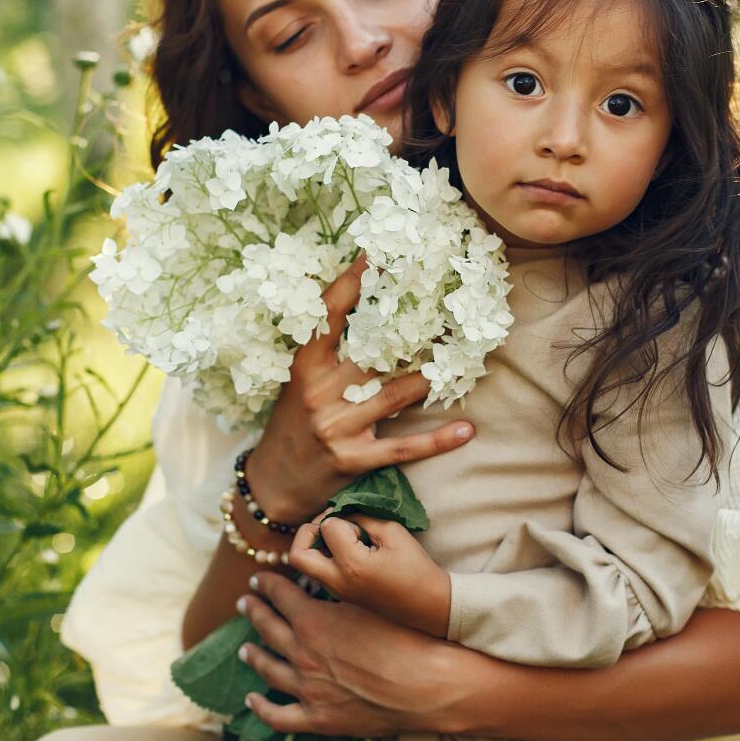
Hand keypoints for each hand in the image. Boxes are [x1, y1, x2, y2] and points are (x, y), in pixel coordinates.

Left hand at [235, 573, 470, 736]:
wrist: (427, 684)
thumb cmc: (406, 638)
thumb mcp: (369, 603)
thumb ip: (338, 595)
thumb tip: (323, 586)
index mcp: (313, 620)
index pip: (279, 595)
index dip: (266, 585)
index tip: (258, 580)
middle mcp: (302, 653)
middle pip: (267, 628)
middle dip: (254, 612)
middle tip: (245, 603)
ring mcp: (307, 688)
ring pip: (267, 668)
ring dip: (253, 655)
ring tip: (244, 647)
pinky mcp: (318, 718)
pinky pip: (278, 716)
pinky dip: (261, 708)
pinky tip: (252, 700)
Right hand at [244, 257, 475, 520]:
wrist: (272, 484)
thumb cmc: (291, 424)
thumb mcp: (300, 383)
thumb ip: (329, 353)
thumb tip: (371, 312)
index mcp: (305, 367)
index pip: (328, 316)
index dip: (352, 283)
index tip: (375, 256)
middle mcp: (321, 394)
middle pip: (373, 353)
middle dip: (408, 329)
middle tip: (444, 303)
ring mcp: (338, 428)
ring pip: (396, 394)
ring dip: (431, 377)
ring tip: (465, 356)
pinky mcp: (355, 460)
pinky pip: (403, 448)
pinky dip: (438, 441)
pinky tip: (466, 430)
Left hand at [287, 514, 451, 637]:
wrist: (428, 605)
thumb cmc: (416, 567)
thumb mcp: (393, 531)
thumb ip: (363, 516)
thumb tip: (341, 510)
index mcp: (352, 565)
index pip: (327, 527)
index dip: (342, 516)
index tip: (362, 522)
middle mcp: (337, 582)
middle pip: (296, 555)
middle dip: (308, 533)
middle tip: (331, 526)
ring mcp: (336, 592)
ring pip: (303, 565)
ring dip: (314, 545)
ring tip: (341, 538)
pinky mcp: (339, 594)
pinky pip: (317, 571)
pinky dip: (323, 556)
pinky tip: (347, 550)